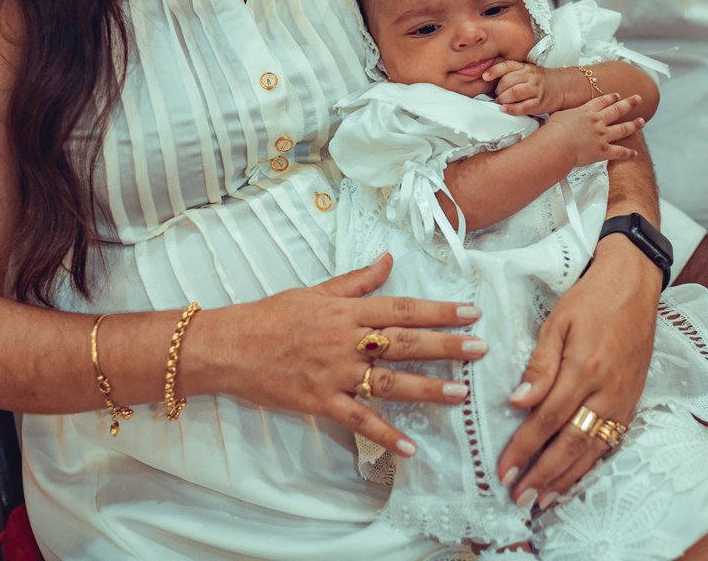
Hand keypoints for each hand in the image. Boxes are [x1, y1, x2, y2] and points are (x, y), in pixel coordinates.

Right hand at [213, 253, 486, 455]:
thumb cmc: (271, 316)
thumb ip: (357, 280)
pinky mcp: (320, 402)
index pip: (402, 308)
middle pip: (404, 343)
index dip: (438, 311)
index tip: (470, 313)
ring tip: (460, 395)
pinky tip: (411, 448)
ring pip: (388, 383)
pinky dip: (384, 435)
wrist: (228, 346)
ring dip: (427, 390)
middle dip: (445, 347)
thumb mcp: (316, 291)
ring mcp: (334, 374)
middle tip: (480, 350)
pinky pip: (358, 421)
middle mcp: (345, 341)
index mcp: (346, 312)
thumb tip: (389, 259)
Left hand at [487, 60, 569, 115]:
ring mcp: (535, 90)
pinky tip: (505, 109)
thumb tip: (488, 79)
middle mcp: (530, 76)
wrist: (561, 87)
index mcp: (525, 67)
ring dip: (503, 100)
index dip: (494, 71)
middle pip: (507, 81)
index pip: (507, 65)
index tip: (485, 76)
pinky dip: (511, 109)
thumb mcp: (526, 71)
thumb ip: (510, 73)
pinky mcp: (539, 103)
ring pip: (514, 93)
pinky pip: (523, 106)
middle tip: (498, 95)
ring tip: (501, 102)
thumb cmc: (538, 81)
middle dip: (498, 90)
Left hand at [496, 236, 661, 508]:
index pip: (547, 419)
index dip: (524, 448)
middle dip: (542, 474)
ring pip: (593, 449)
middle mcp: (607, 390)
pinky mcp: (633, 400)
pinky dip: (591, 464)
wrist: (635, 284)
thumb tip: (519, 401)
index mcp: (584, 368)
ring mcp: (623, 398)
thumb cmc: (591, 298)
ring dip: (566, 477)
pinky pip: (611, 440)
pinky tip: (573, 477)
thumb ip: (540, 364)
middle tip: (518, 497)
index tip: (503, 470)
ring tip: (542, 499)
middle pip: (571, 443)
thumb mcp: (557, 321)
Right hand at [544, 93, 643, 167]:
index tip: (617, 96)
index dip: (611, 98)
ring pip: (623, 128)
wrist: (558, 144)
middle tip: (638, 99)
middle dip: (629, 103)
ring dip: (634, 124)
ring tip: (642, 121)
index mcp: (586, 112)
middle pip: (617, 110)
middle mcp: (597, 121)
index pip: (602, 102)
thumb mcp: (557, 116)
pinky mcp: (603, 150)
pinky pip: (619, 152)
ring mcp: (602, 135)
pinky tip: (634, 154)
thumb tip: (557, 116)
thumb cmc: (554, 131)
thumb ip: (562, 115)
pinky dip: (628, 154)